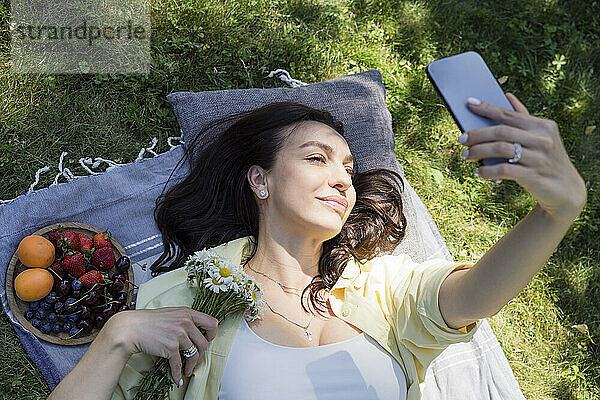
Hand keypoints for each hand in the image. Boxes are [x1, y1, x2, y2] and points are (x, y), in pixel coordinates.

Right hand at [106, 307, 218, 384]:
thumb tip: (196, 332)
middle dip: (200, 354)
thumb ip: (185, 320)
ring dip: (191, 366)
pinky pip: (179, 364)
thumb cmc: (149, 321)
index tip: (207, 340)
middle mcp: (185, 322)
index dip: (212, 334)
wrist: (130, 328)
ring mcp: (179, 335)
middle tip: (194, 358)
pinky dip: (178, 373)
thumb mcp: (172, 313)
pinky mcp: (170, 347)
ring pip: (194, 355)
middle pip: (204, 343)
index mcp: (188, 313)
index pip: (212, 323)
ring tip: (187, 370)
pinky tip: (177, 377)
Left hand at [459, 93, 586, 220]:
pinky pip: (503, 170)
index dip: (488, 108)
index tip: (469, 103)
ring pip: (500, 149)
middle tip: (461, 140)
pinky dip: (487, 171)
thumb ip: (524, 118)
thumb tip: (508, 95)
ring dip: (478, 152)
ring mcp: (538, 158)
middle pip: (501, 132)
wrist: (566, 188)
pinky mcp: (533, 176)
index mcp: (543, 126)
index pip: (510, 115)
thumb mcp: (541, 137)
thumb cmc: (546, 159)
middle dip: (477, 135)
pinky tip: (479, 172)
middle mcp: (542, 139)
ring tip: (466, 156)